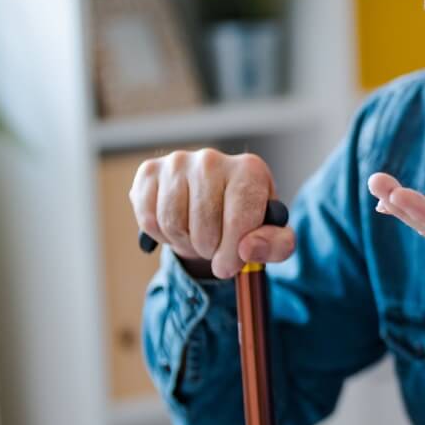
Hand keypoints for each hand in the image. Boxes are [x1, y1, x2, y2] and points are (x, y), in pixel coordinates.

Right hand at [131, 149, 295, 278]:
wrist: (214, 201)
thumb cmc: (247, 220)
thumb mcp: (272, 236)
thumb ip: (275, 246)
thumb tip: (248, 249)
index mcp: (250, 170)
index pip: (238, 221)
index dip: (233, 253)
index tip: (230, 265)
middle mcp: (212, 160)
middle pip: (203, 228)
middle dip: (209, 250)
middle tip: (215, 246)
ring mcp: (178, 162)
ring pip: (173, 224)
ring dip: (185, 243)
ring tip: (198, 236)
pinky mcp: (150, 171)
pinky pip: (149, 220)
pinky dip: (162, 235)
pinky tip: (178, 225)